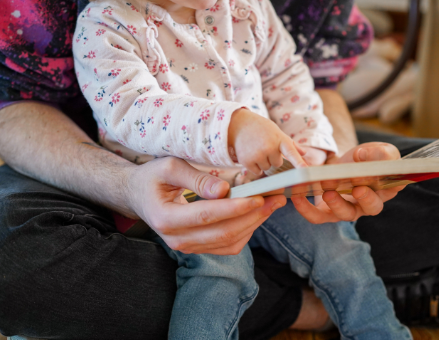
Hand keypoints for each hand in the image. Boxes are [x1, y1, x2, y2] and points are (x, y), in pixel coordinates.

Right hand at [124, 157, 286, 254]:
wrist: (139, 196)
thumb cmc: (153, 177)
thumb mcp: (169, 167)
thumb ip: (196, 178)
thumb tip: (224, 190)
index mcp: (165, 218)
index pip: (206, 216)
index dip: (235, 208)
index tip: (258, 197)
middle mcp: (176, 239)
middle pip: (222, 233)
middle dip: (253, 216)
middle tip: (276, 199)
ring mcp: (187, 247)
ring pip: (229, 242)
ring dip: (254, 224)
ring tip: (273, 204)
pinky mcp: (198, 248)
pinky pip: (227, 246)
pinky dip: (246, 231)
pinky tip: (258, 214)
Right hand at [228, 108, 306, 174]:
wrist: (238, 124)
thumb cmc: (261, 128)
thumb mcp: (277, 132)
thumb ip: (291, 144)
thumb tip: (304, 153)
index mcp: (279, 139)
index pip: (291, 153)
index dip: (299, 163)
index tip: (305, 170)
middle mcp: (269, 147)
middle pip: (277, 164)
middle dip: (272, 158)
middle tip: (264, 146)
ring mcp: (258, 154)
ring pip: (267, 168)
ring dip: (263, 162)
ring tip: (256, 148)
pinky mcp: (247, 161)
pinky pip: (257, 172)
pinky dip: (255, 166)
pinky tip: (250, 154)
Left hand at [291, 142, 404, 222]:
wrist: (348, 163)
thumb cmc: (369, 157)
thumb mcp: (379, 149)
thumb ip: (380, 153)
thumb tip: (363, 157)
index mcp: (387, 187)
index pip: (393, 189)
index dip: (388, 186)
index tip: (377, 179)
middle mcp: (370, 202)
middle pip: (371, 207)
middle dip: (364, 199)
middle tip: (357, 189)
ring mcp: (350, 209)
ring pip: (345, 214)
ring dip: (337, 204)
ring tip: (328, 192)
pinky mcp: (329, 212)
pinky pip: (319, 216)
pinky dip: (307, 210)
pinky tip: (298, 198)